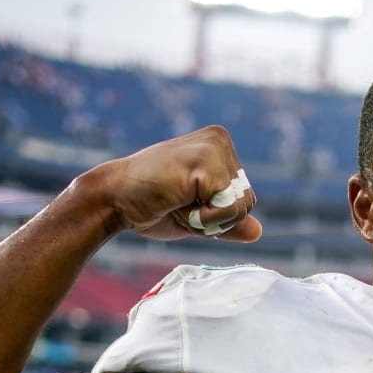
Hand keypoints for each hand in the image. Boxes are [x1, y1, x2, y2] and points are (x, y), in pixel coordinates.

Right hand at [88, 125, 262, 242]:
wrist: (113, 200)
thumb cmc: (152, 207)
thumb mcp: (198, 218)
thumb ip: (228, 222)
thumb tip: (259, 232)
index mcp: (220, 147)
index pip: (245, 198)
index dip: (219, 216)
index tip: (185, 203)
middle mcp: (220, 140)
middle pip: (247, 202)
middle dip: (217, 218)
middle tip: (180, 203)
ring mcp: (214, 147)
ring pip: (241, 207)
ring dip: (210, 219)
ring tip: (178, 200)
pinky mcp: (206, 162)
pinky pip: (228, 208)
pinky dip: (204, 218)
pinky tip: (177, 199)